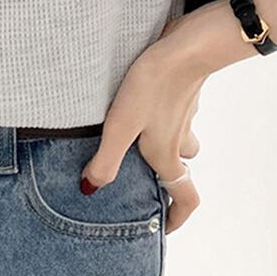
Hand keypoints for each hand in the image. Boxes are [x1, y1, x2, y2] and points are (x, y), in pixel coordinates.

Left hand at [79, 12, 214, 234]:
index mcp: (167, 155)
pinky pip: (175, 111)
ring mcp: (184, 114)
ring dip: (165, 141)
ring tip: (136, 135)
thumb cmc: (153, 87)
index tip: (163, 228)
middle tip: (140, 173)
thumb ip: (106, 160)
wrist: (185, 47)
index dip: (177, 218)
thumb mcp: (121, 127)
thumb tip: (90, 190)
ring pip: (180, 137)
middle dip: (164, 174)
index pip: (186, 198)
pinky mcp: (183, 91)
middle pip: (179, 167)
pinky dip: (163, 112)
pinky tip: (141, 99)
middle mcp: (180, 139)